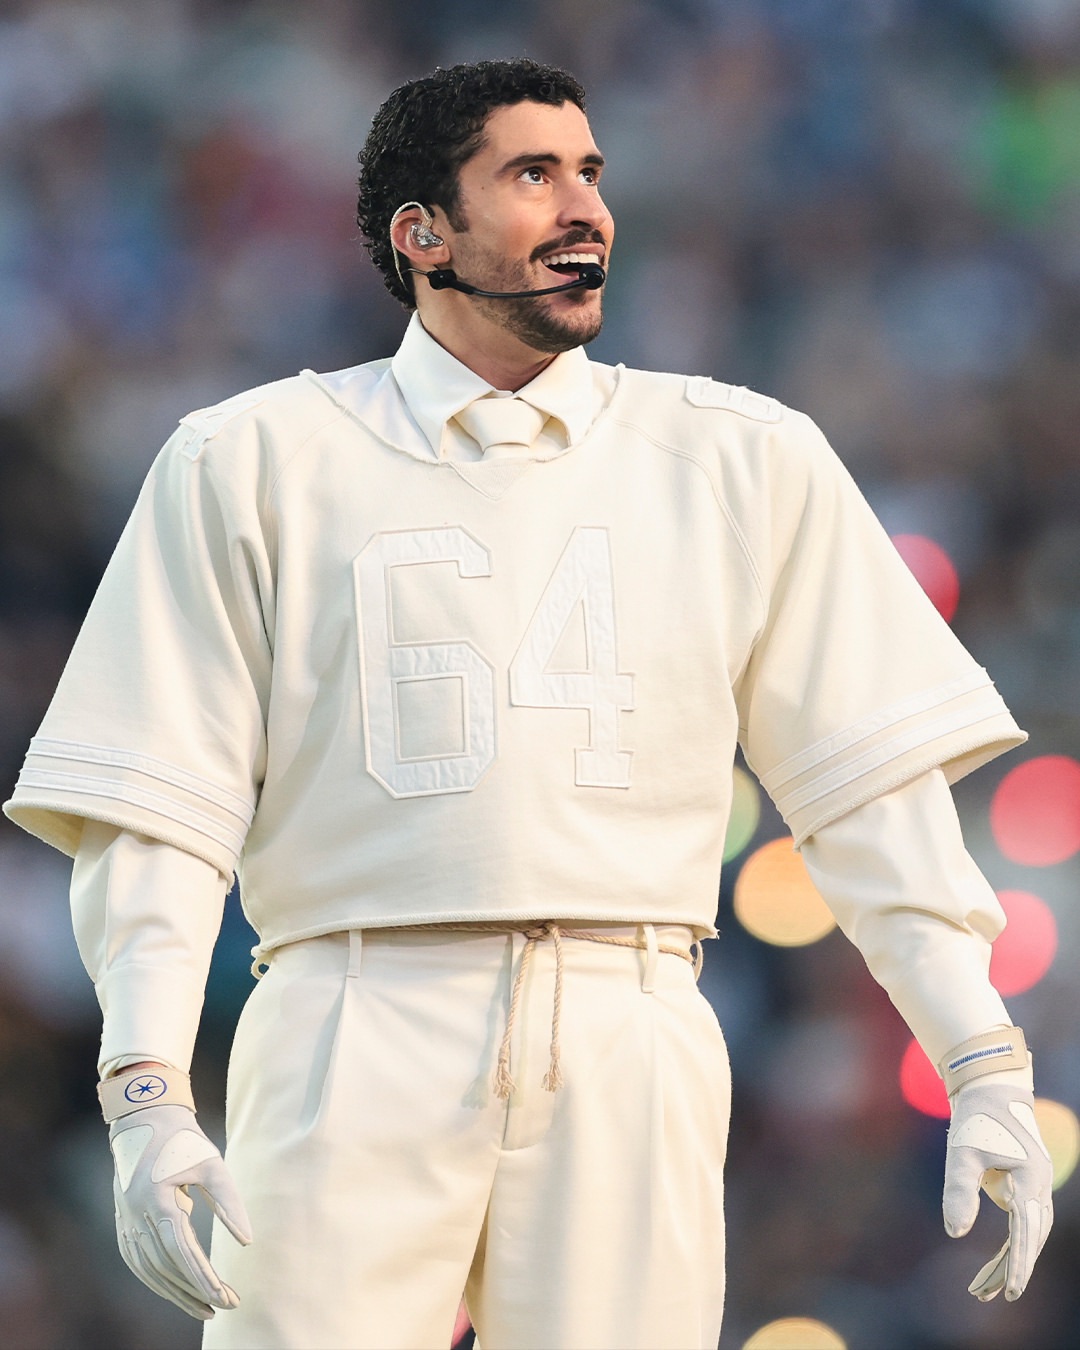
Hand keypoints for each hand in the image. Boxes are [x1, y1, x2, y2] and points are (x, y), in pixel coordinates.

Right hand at [109, 1102, 252, 1319]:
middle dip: (196, 1290)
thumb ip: (229, 1203)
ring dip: (177, 1293)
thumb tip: (247, 1242)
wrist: (145, 1120)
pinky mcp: (123, 1224)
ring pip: (149, 1271)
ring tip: (207, 1309)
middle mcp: (136, 1216)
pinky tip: (178, 1292)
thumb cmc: (184, 1141)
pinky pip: (138, 1263)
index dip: (202, 1277)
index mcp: (156, 1200)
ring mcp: (125, 1222)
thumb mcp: (213, 1164)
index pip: (180, 1250)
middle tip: (227, 1305)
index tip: (225, 1296)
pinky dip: (158, 1282)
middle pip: (165, 1267)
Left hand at [942, 1080, 1052, 1300]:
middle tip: (984, 1295)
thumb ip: (959, 1190)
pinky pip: (1021, 1222)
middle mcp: (1039, 1186)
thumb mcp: (962, 1152)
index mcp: (1030, 1179)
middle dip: (1010, 1269)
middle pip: (1029, 1238)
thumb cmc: (975, 1118)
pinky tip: (995, 1262)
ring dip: (1010, 1260)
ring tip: (983, 1287)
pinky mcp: (1026, 1184)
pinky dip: (1010, 1243)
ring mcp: (1035, 1185)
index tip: (1011, 1292)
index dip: (1019, 1264)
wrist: (990, 1088)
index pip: (1026, 1231)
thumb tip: (955, 1233)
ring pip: (1027, 1233)